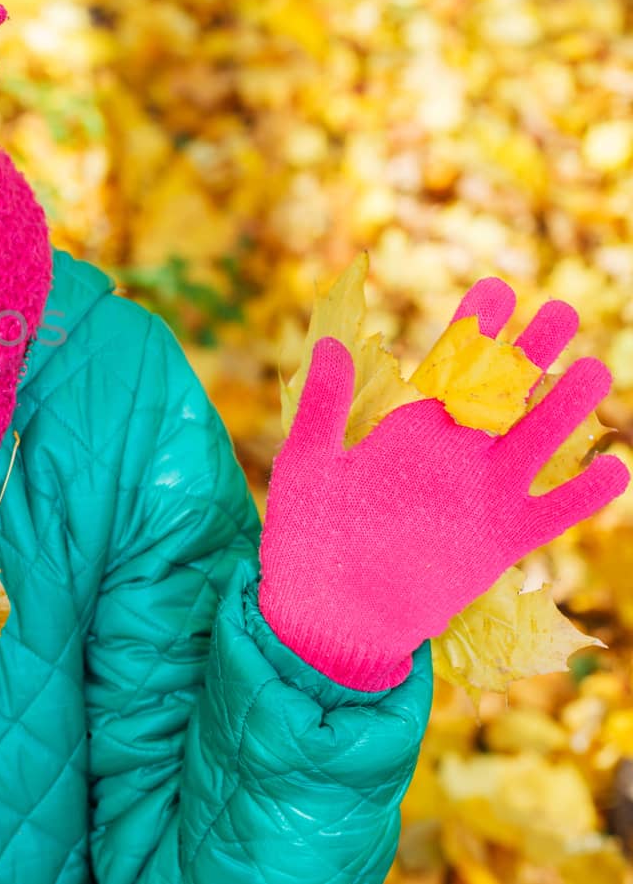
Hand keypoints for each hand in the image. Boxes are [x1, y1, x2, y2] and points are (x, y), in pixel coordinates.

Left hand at [258, 278, 629, 690]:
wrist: (325, 616)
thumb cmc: (306, 539)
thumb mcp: (307, 466)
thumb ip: (323, 409)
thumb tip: (329, 345)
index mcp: (408, 430)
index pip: (449, 370)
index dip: (475, 331)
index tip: (497, 291)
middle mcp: (454, 456)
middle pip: (504, 394)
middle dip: (532, 354)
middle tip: (563, 311)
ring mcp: (482, 498)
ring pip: (536, 443)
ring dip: (565, 411)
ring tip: (594, 370)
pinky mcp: (500, 543)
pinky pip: (551, 514)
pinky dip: (582, 496)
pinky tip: (614, 469)